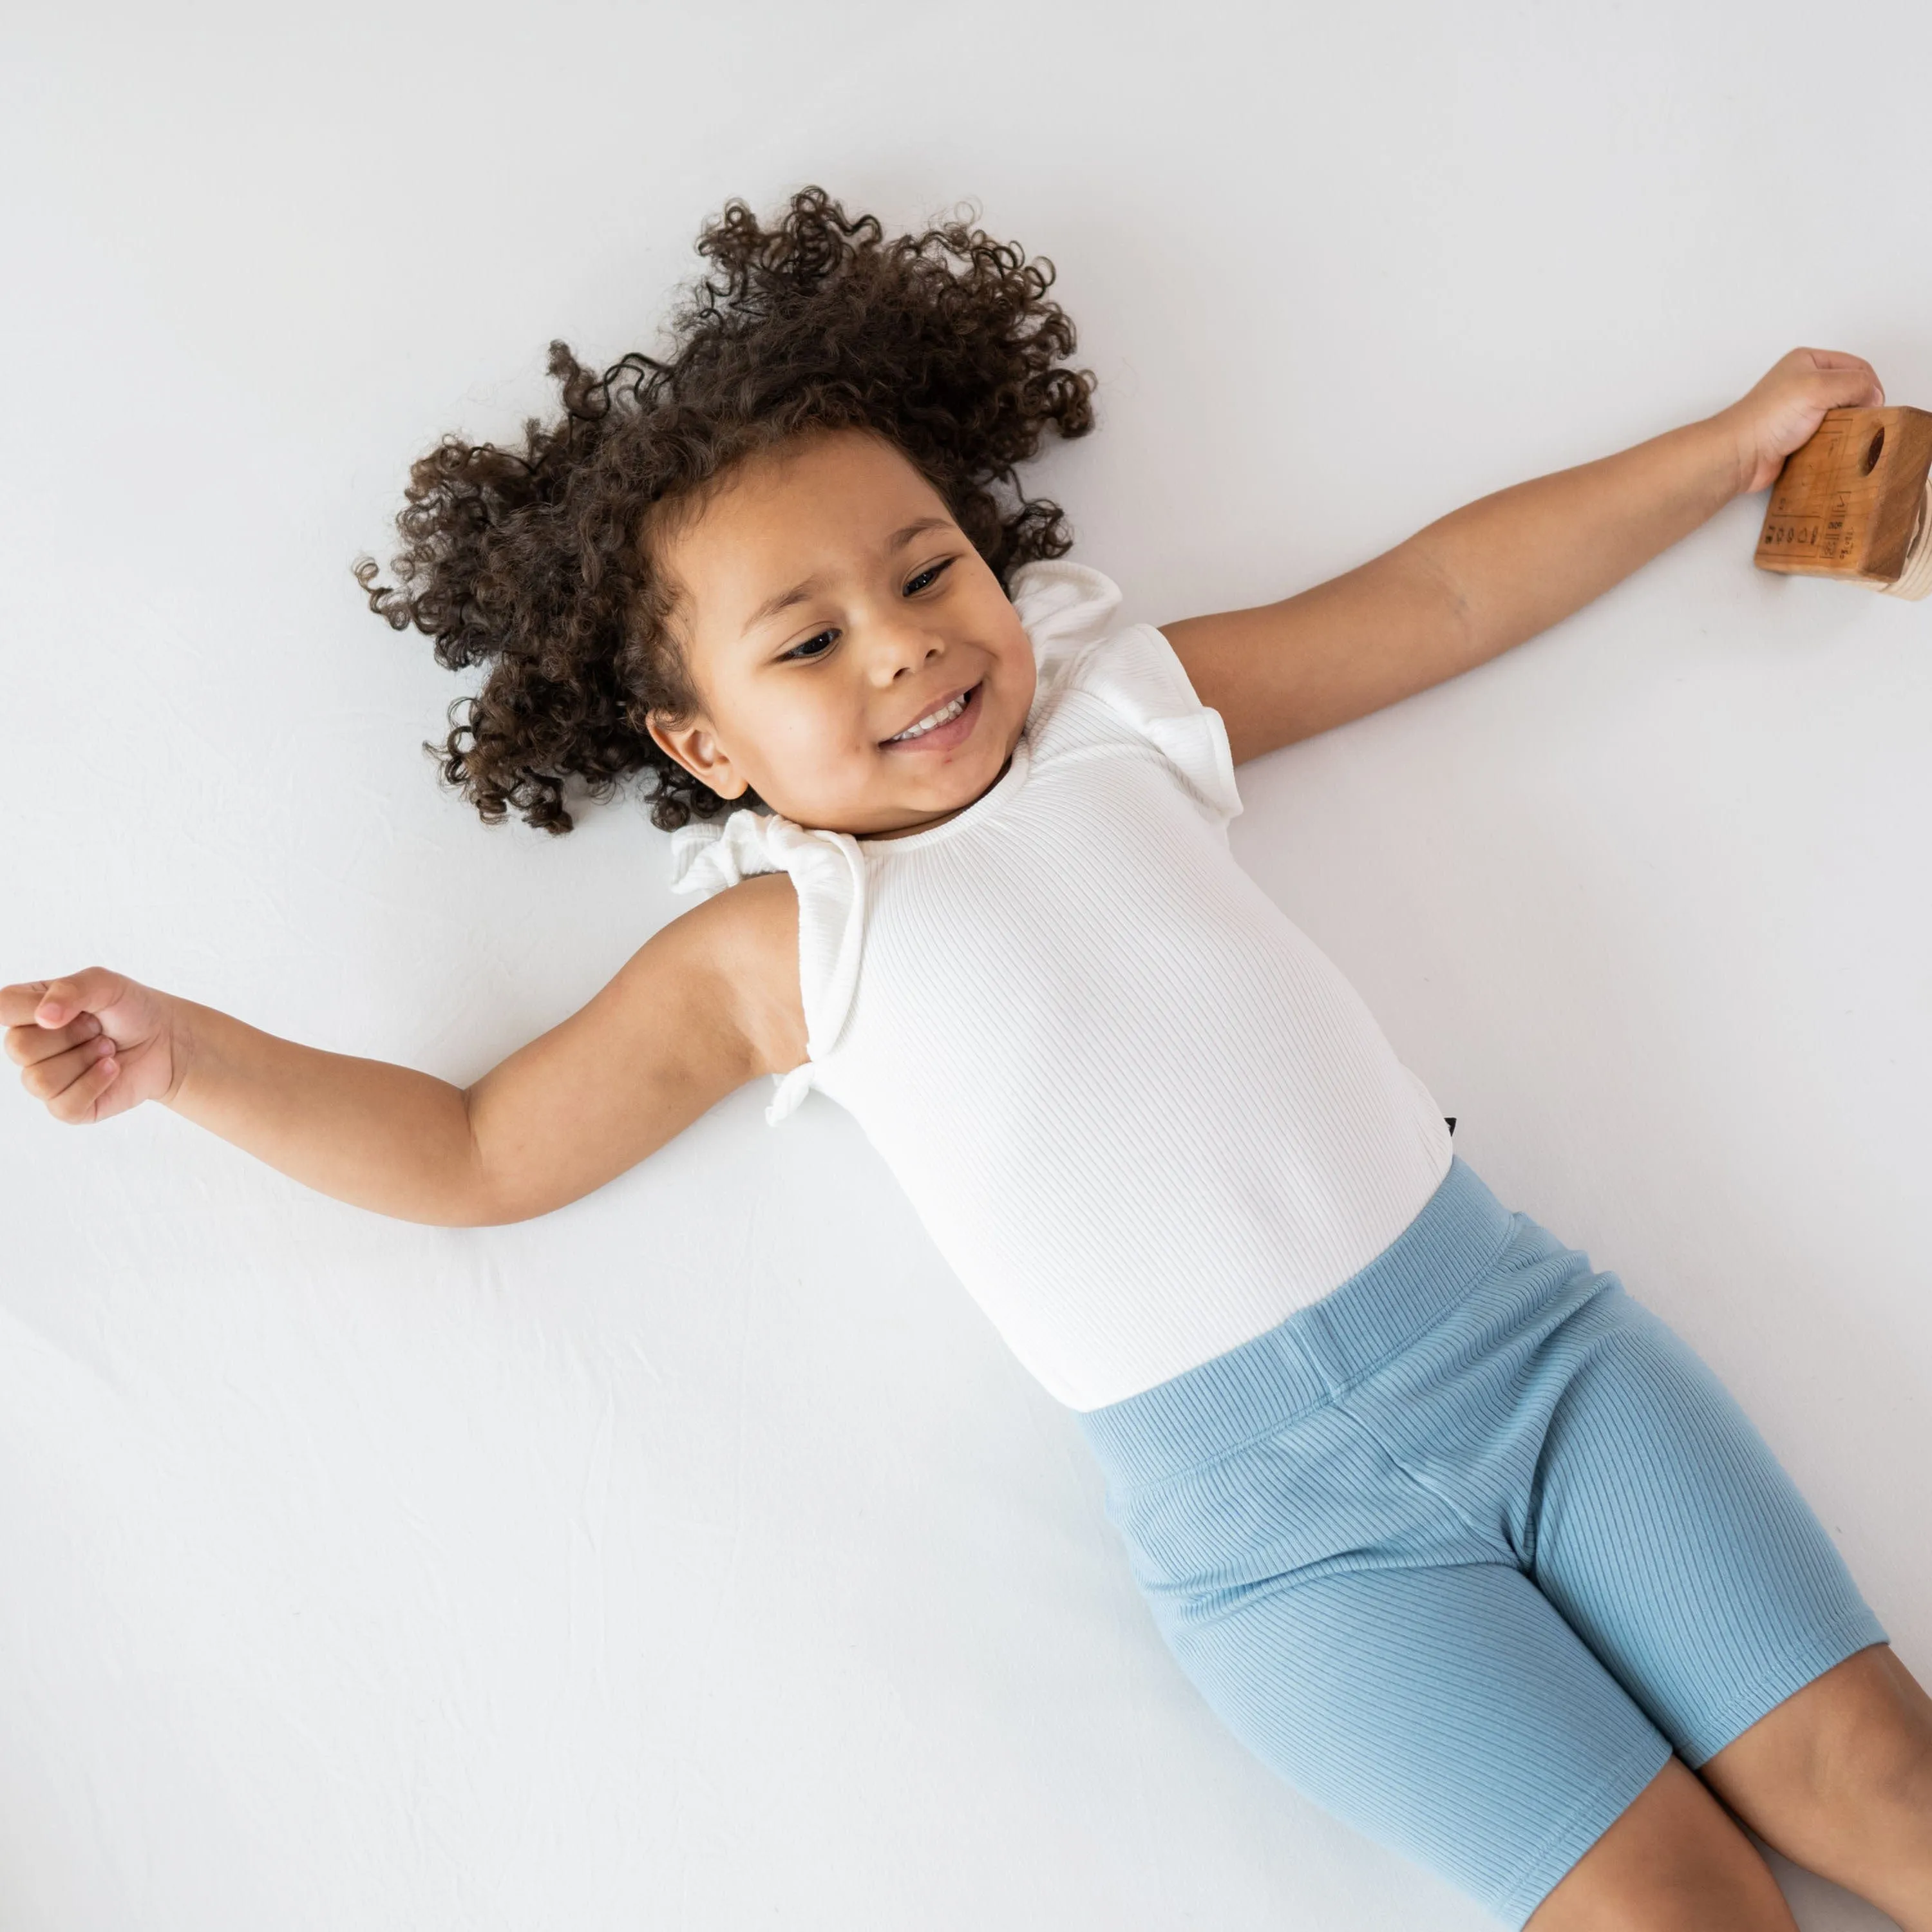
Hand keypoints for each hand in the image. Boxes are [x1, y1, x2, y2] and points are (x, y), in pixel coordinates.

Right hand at [2, 969, 183, 1123]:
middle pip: (18, 1048)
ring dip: (85, 1059)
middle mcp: (29, 1046)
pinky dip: (96, 1082)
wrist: (166, 1039)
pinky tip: (112, 1068)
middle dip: (71, 1035)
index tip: (73, 1006)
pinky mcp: (67, 1107)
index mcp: (28, 1011)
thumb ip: (71, 990)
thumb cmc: (130, 1008)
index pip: (1, 1007)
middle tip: (98, 1028)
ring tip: (107, 1047)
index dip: (35, 1008)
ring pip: (39, 1080)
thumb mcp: (105, 984)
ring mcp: (45, 1079)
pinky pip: (64, 1104)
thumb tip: (44, 1018)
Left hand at [1716, 348, 1885, 495]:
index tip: (1874, 406)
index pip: (1856, 366)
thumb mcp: (1818, 386)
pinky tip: (1837, 448)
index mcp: (1808, 361)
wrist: (1739, 455)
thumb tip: (1874, 395)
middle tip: (1863, 422)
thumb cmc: (1769, 417)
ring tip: (1849, 436)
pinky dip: (1836, 441)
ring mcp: (1800, 410)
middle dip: (1860, 405)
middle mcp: (1804, 382)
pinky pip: (1828, 435)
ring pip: (1841, 415)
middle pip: (1850, 390)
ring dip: (1849, 426)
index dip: (1870, 385)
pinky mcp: (1797, 435)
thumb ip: (1854, 383)